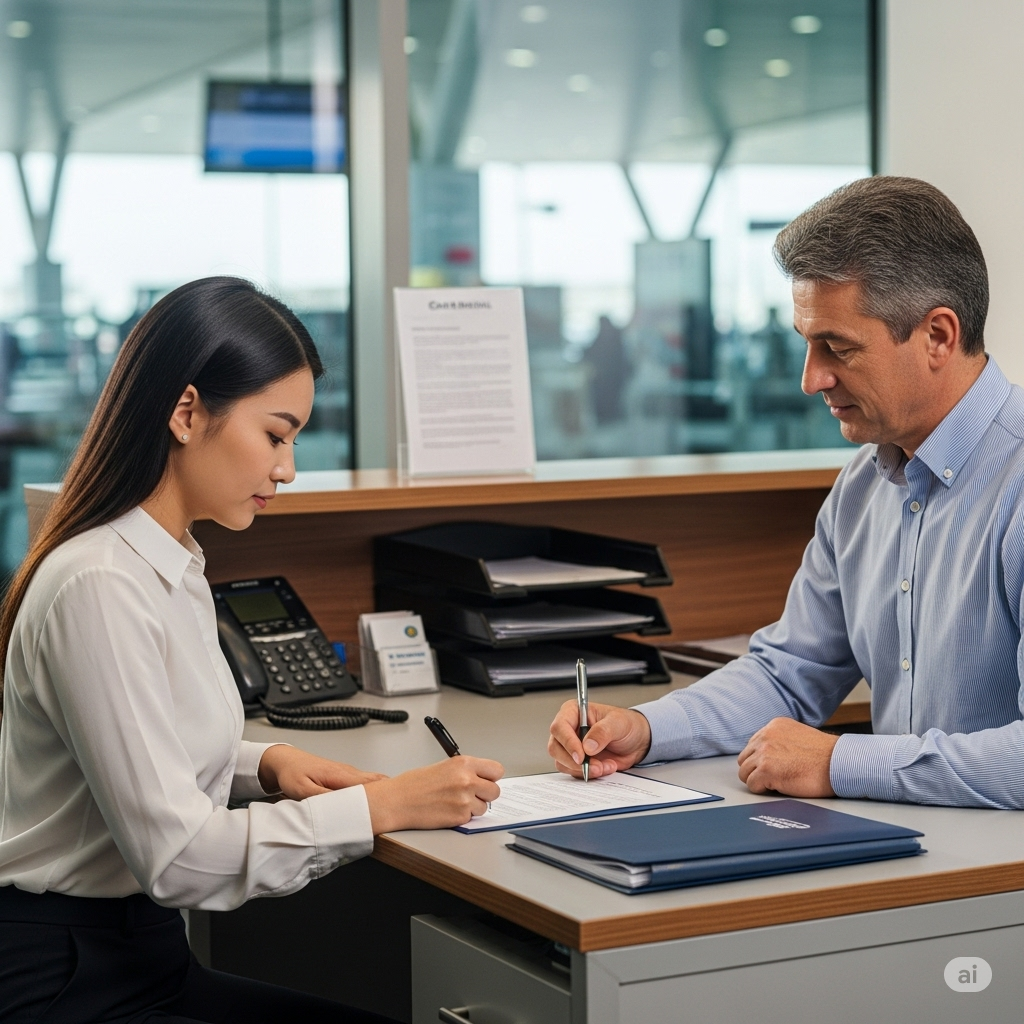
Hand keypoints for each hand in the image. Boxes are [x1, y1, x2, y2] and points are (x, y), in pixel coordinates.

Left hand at [257, 744, 387, 799]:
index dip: (381, 796)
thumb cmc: (293, 774)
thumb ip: (321, 798)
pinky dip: (373, 792)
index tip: (390, 809)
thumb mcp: (302, 789)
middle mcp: (348, 772)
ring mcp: (348, 774)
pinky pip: (365, 784)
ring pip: (372, 783)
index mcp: (340, 775)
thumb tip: (339, 808)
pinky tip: (375, 804)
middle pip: (376, 782)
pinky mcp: (345, 777)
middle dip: (388, 794)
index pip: (368, 785)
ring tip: (391, 810)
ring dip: (381, 794)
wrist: (287, 761)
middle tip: (398, 810)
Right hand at [363, 756, 503, 833]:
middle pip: (495, 791)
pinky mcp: (459, 817)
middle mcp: (467, 780)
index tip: (486, 780)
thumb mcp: (444, 767)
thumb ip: (466, 771)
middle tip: (472, 795)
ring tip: (454, 803)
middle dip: (485, 795)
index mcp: (464, 763)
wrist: (397, 800)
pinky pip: (471, 819)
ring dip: (473, 808)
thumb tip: (482, 779)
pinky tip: (448, 811)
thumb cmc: (414, 784)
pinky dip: (462, 817)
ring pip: (484, 807)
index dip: (491, 777)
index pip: (497, 770)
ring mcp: (464, 799)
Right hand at [548, 699, 651, 778]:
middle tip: (596, 766)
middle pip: (556, 748)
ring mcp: (571, 747)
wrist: (637, 741)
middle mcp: (568, 729)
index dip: (568, 742)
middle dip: (575, 761)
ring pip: (563, 763)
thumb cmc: (626, 724)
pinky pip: (574, 772)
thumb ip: (602, 731)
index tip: (581, 755)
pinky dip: (589, 774)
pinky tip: (605, 767)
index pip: (559, 727)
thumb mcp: (618, 723)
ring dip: (584, 769)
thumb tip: (587, 746)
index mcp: (573, 712)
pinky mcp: (577, 761)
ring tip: (605, 766)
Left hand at [737, 718, 838, 797]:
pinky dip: (762, 789)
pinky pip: (752, 784)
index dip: (762, 759)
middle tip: (774, 777)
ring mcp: (764, 752)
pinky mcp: (766, 770)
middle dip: (756, 769)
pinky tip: (778, 787)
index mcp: (774, 726)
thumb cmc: (825, 755)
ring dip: (758, 780)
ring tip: (777, 782)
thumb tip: (768, 753)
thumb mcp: (798, 736)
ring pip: (745, 772)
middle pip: (745, 758)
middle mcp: (766, 736)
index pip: (753, 745)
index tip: (773, 767)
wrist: (838, 764)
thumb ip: (780, 740)